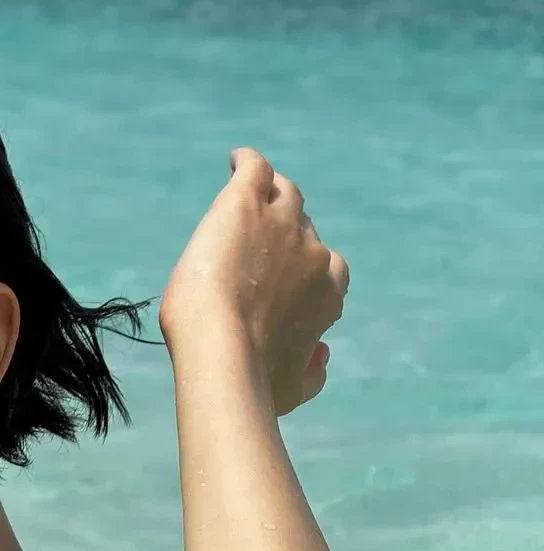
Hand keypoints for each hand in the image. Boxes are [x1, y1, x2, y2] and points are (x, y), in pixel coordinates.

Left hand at [160, 148, 348, 416]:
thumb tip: (322, 356)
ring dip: (271, 190)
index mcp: (328, 294)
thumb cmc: (255, 378)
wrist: (222, 348)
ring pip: (284, 191)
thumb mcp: (294, 387)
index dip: (305, 265)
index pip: (328, 266)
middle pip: (303, 225)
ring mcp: (282, 222)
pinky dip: (246, 162)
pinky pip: (255, 167)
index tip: (283, 271)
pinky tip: (236, 162)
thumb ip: (311, 371)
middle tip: (256, 235)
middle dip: (285, 229)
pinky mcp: (246, 201)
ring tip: (250, 190)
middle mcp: (312, 252)